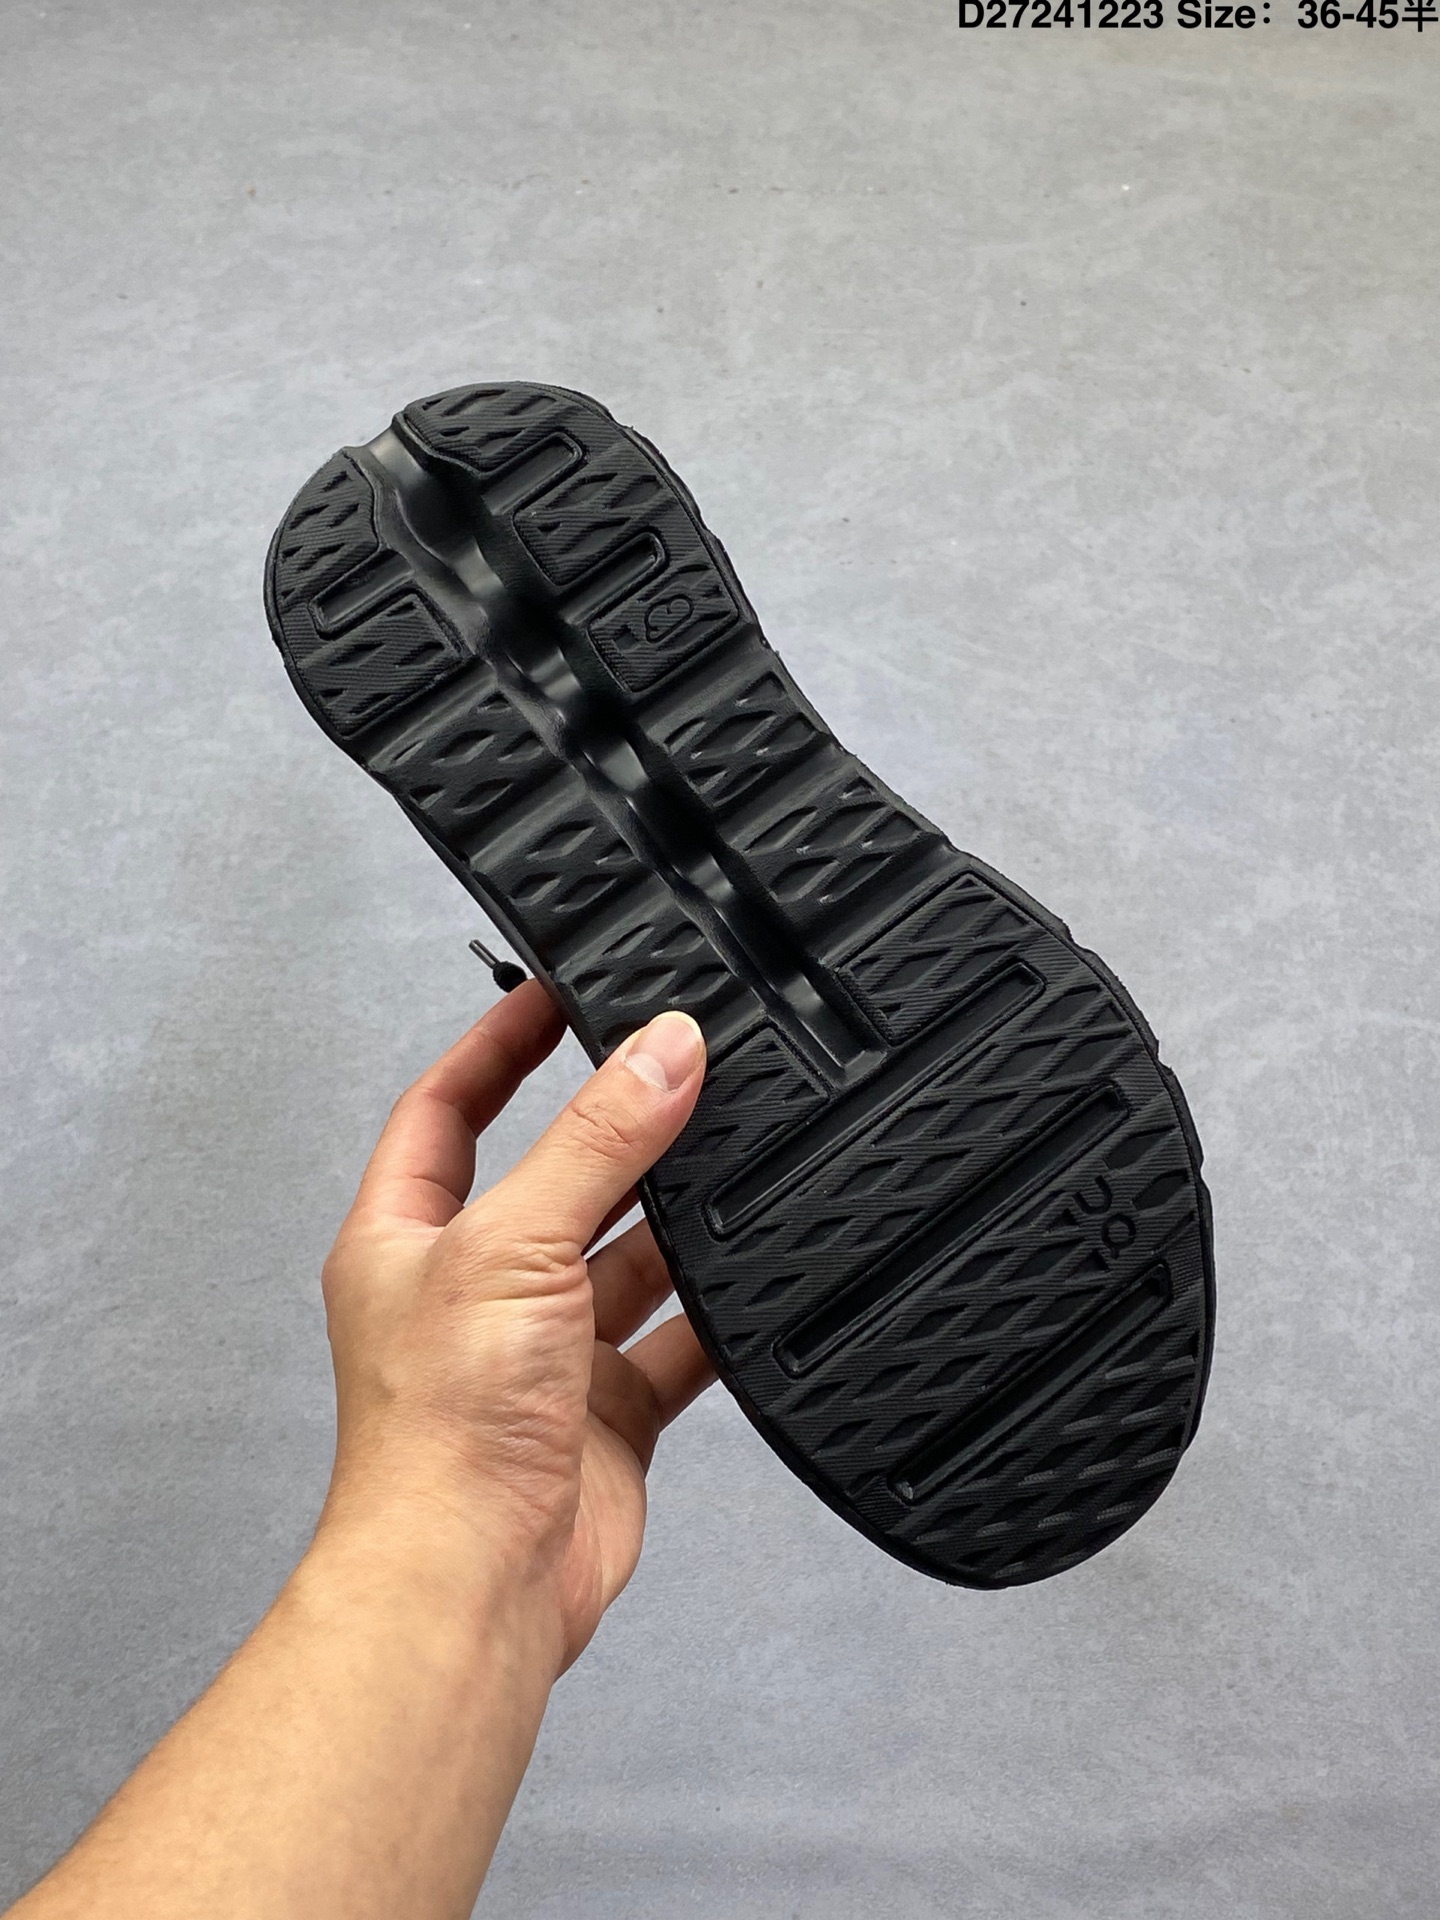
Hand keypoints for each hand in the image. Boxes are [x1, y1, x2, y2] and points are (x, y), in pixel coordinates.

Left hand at [317, 981, 713, 1672]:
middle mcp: (472, 1290)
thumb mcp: (513, 1245)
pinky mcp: (605, 1411)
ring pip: (622, 1259)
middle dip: (612, 1131)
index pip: (447, 1108)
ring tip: (731, 1154)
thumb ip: (596, 1143)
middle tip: (679, 1067)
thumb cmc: (441, 1433)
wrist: (475, 1584)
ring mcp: (542, 1353)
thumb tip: (660, 1052)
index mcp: (407, 1238)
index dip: (497, 1045)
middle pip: (552, 1178)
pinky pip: (675, 1342)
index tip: (555, 993)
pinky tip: (753, 1277)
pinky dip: (715, 1315)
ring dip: (671, 1220)